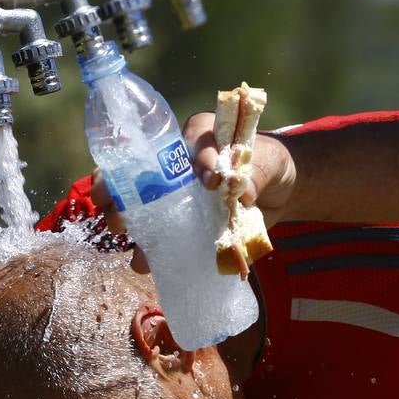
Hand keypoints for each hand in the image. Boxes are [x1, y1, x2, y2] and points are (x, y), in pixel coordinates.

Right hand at [89, 111, 297, 273]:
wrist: (280, 193)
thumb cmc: (270, 164)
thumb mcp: (269, 163)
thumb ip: (255, 174)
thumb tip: (241, 192)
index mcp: (199, 136)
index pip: (187, 140)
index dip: (194, 159)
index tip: (210, 183)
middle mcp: (178, 163)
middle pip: (141, 172)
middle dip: (124, 190)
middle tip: (118, 210)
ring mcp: (176, 194)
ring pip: (143, 205)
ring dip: (130, 222)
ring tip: (126, 238)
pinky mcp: (182, 222)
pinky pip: (161, 233)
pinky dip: (152, 248)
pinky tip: (145, 262)